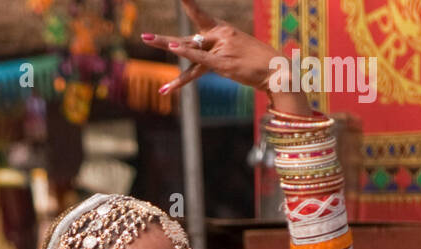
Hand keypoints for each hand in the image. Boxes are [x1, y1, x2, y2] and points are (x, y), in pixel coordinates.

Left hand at [141, 0, 286, 96]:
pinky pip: (201, 59)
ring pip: (190, 50)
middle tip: (144, 37)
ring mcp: (221, 50)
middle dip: (165, 40)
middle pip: (188, 37)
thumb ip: (215, 56)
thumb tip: (198, 63)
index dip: (188, 4)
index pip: (200, 16)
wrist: (276, 70)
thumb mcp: (234, 54)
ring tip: (147, 40)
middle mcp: (220, 36)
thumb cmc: (256, 63)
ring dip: (168, 46)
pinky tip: (175, 48)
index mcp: (223, 31)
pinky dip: (187, 54)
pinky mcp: (223, 64)